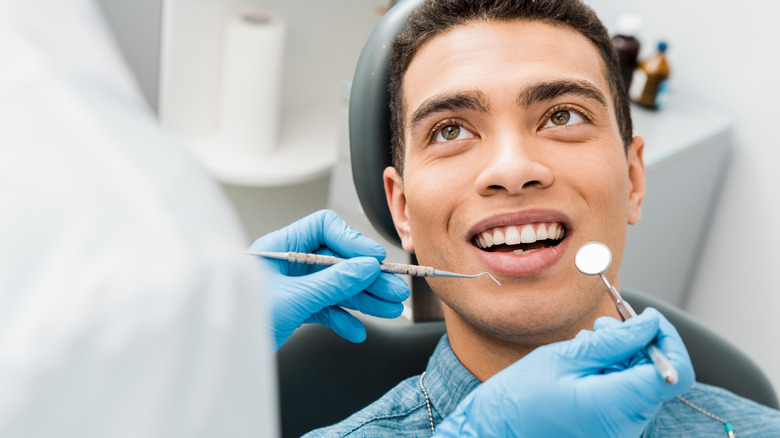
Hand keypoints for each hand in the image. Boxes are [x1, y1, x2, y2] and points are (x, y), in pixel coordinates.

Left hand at [249, 210, 409, 350]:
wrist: (222, 359)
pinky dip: (342, 319)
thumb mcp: (293, 299)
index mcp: (279, 247)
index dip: (352, 241)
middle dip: (366, 277)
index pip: (324, 228)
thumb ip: (332, 283)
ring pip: (335, 286)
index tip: (374, 259)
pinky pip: (325, 308)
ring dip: (362, 298)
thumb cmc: (239, 323)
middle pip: (337, 260)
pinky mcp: (293, 309)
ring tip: (388, 308)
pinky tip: (356, 330)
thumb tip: (365, 267)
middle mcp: (286, 263)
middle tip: (393, 289)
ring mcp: (291, 286)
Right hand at [435, 308, 694, 436]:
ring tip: (583, 351)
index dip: (666, 340)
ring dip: (619, 359)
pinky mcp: (609, 434)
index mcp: (615, 407)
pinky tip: (582, 370)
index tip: (646, 321)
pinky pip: (625, 399)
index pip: (674, 373)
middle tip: (599, 331)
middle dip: (635, 345)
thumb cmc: (519, 399)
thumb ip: (614, 342)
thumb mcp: (564, 357)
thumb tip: (651, 324)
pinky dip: (611, 377)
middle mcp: (625, 428)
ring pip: (640, 385)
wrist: (494, 432)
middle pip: (656, 376)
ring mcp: (618, 434)